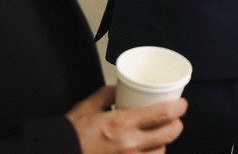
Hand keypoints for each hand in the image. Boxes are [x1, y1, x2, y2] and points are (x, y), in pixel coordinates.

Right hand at [67, 85, 185, 153]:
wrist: (55, 153)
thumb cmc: (69, 135)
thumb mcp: (87, 107)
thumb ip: (107, 95)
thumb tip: (120, 89)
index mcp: (122, 124)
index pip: (164, 114)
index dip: (180, 108)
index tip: (181, 104)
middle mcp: (129, 145)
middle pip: (170, 134)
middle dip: (176, 125)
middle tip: (173, 119)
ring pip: (160, 153)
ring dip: (162, 144)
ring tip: (157, 138)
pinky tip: (146, 152)